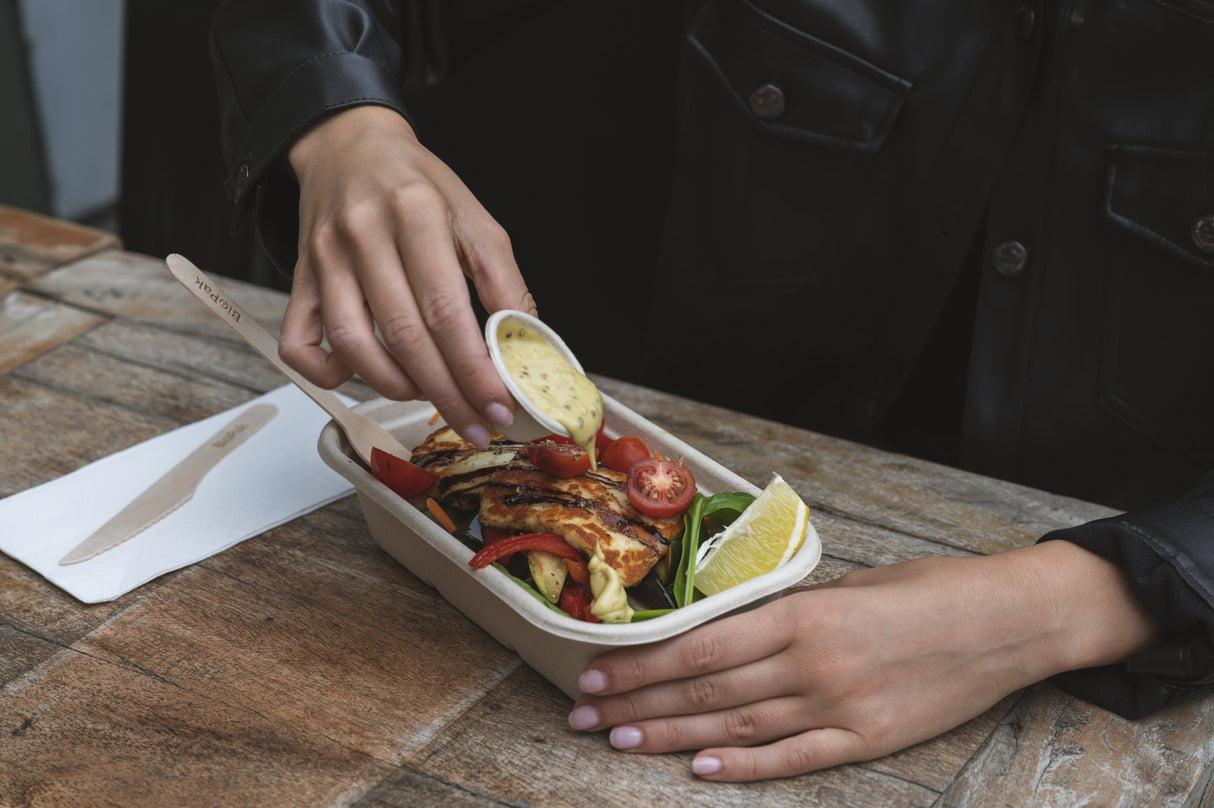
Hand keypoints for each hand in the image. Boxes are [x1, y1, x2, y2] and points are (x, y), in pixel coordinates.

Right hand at [284, 105, 535, 445]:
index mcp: (415, 213)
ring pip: (353, 346)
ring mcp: (324, 260)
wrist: (349, 146)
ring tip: (430, 395)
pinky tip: (366, 374)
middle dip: (447, 393)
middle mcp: (363, 235)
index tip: (498, 404)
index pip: (447, 309)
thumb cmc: (418, 186)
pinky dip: (330, 373)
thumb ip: (501, 277)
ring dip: (396, 387)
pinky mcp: (299, 279)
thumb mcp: (474, 216)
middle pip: (405, 337)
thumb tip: (523, 342)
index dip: (474, 368)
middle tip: (478, 424)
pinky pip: (300, 344)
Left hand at [568, 541, 1161, 781]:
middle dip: (638, 703)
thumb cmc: (928, 590)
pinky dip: (743, 768)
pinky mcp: (869, 739)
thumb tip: (731, 631)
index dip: (643, 664)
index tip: (598, 674)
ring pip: (735, 728)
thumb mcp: (850, 584)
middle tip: (586, 716)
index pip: (701, 647)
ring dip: (672, 736)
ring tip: (620, 742)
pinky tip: (698, 771)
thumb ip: (789, 612)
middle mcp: (812, 663)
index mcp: (803, 614)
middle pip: (705, 691)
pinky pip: (794, 759)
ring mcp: (840, 707)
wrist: (1011, 620)